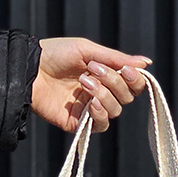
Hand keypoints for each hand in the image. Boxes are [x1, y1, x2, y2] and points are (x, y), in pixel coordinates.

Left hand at [32, 37, 149, 133]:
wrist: (30, 69)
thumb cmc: (56, 54)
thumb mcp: (88, 50)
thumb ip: (117, 59)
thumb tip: (147, 63)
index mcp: (106, 75)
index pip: (132, 84)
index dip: (135, 79)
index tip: (127, 70)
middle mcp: (101, 93)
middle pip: (126, 97)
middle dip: (114, 82)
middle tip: (94, 70)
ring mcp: (90, 109)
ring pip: (115, 110)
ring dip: (103, 94)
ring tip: (83, 81)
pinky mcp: (79, 123)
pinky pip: (101, 125)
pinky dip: (100, 114)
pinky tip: (90, 103)